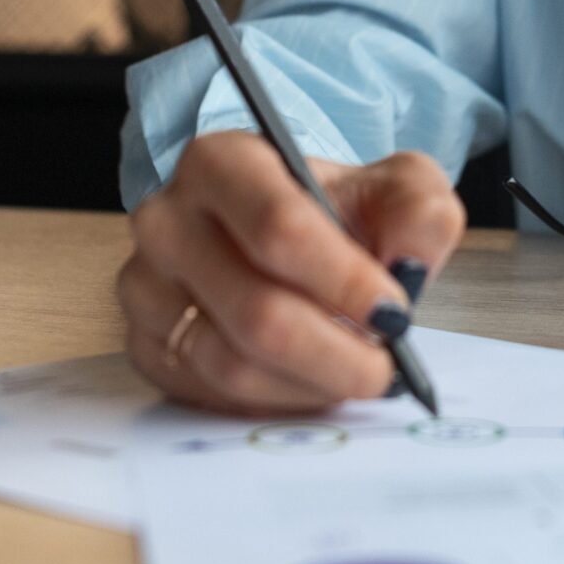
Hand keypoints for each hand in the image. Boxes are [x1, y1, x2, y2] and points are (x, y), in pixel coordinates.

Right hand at [118, 132, 465, 413]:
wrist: (284, 238)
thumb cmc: (335, 212)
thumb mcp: (394, 187)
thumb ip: (419, 211)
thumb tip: (411, 261)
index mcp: (220, 163)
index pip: (279, 229)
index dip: (344, 282)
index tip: (395, 314)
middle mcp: (167, 221)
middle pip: (256, 311)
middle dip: (337, 353)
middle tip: (387, 368)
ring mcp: (145, 287)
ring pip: (233, 364)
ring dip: (311, 384)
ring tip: (356, 374)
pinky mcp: (144, 344)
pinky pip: (212, 395)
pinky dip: (277, 401)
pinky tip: (312, 382)